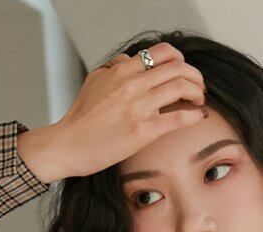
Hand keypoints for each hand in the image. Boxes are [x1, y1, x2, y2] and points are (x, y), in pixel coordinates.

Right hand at [47, 41, 206, 178]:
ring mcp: (139, 108)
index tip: (182, 70)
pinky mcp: (143, 131)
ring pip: (181, 87)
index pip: (162, 53)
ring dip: (196, 91)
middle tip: (197, 85)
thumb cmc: (78, 118)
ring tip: (198, 99)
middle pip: (178, 67)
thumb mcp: (93, 80)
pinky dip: (193, 115)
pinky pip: (178, 118)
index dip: (179, 59)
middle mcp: (133, 85)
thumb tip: (129, 59)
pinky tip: (198, 116)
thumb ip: (114, 66)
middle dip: (194, 75)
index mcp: (123, 71)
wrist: (67, 146)